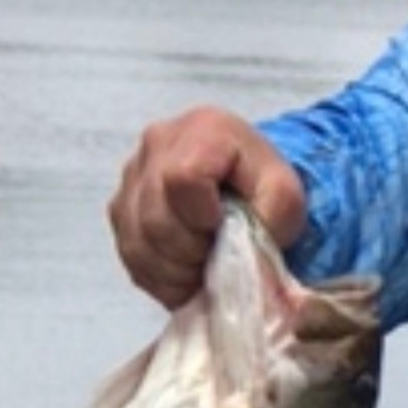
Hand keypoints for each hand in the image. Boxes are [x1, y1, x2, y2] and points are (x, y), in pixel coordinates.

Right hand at [107, 106, 306, 308]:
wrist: (247, 186)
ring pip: (137, 244)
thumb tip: (242, 258)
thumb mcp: (286, 197)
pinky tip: (186, 268)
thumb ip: (273, 219)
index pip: (182, 181)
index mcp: (201, 131)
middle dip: (191, 250)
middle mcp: (156, 146)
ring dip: (176, 269)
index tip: (222, 226)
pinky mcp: (120, 208)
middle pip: (156, 220)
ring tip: (204, 262)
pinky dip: (161, 276)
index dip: (202, 217)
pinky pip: (129, 257)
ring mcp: (131, 177)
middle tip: (217, 251)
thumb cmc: (265, 188)